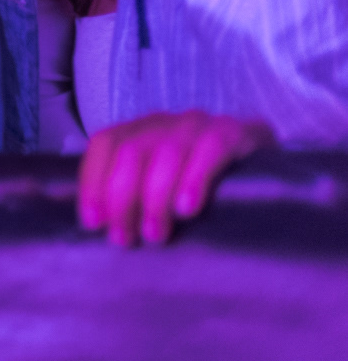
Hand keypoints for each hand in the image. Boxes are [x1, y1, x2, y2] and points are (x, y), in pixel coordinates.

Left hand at [78, 110, 274, 246]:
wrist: (268, 169)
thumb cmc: (199, 188)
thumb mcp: (158, 189)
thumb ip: (131, 197)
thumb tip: (99, 227)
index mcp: (139, 130)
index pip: (104, 144)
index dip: (93, 182)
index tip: (93, 222)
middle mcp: (165, 121)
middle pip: (131, 151)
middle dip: (122, 198)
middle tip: (124, 238)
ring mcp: (199, 124)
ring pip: (167, 152)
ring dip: (155, 197)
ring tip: (155, 235)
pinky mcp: (236, 132)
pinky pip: (211, 149)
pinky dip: (194, 179)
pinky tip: (187, 209)